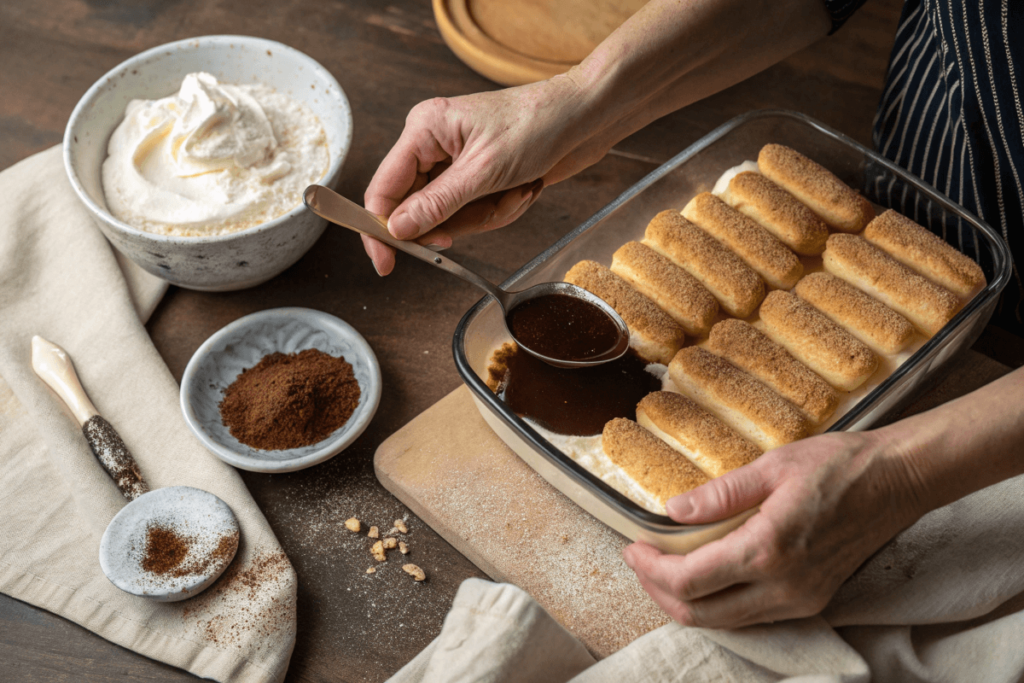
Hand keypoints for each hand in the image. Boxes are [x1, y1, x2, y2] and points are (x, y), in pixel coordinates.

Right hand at [362, 75, 612, 274]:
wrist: (584, 118)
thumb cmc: (537, 126)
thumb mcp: (484, 171)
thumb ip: (437, 204)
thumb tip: (397, 230)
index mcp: (423, 130)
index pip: (383, 190)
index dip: (380, 230)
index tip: (387, 265)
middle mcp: (432, 145)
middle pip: (420, 210)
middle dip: (463, 219)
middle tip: (494, 205)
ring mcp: (455, 163)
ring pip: (452, 218)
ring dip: (489, 214)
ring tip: (519, 190)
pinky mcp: (476, 178)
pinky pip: (474, 215)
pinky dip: (501, 210)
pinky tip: (525, 189)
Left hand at [622, 430, 924, 627]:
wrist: (897, 480)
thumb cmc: (838, 465)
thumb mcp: (771, 465)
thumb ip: (719, 494)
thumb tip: (672, 510)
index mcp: (768, 549)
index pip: (689, 581)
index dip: (650, 571)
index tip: (631, 549)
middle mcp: (784, 586)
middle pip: (701, 614)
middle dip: (660, 593)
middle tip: (640, 562)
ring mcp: (801, 600)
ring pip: (726, 622)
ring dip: (687, 602)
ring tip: (664, 570)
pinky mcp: (812, 601)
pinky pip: (752, 617)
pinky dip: (719, 605)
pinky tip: (706, 578)